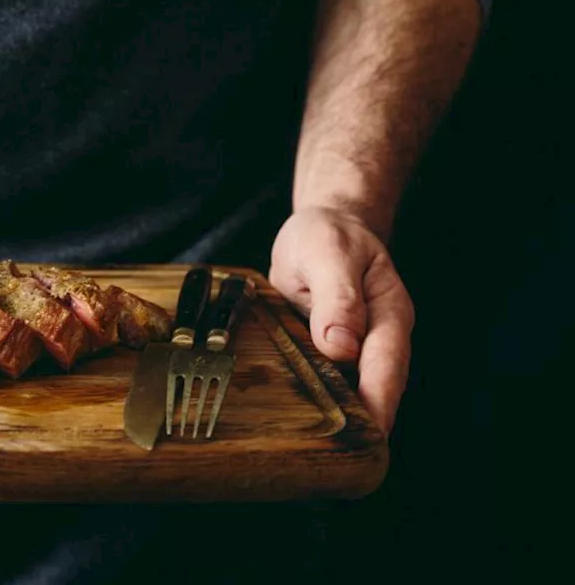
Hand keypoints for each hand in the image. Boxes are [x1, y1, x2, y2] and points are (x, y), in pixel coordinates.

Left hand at [269, 207, 413, 434]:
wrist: (323, 227)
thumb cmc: (327, 236)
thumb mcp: (328, 253)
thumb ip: (338, 296)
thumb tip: (342, 346)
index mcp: (388, 313)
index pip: (387, 366)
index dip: (379, 403)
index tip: (370, 435)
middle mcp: (378, 336)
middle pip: (376, 388)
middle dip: (364, 425)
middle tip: (342, 461)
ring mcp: (356, 348)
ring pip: (351, 390)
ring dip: (340, 418)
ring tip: (321, 454)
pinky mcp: (330, 353)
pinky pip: (328, 382)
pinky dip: (318, 402)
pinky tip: (300, 425)